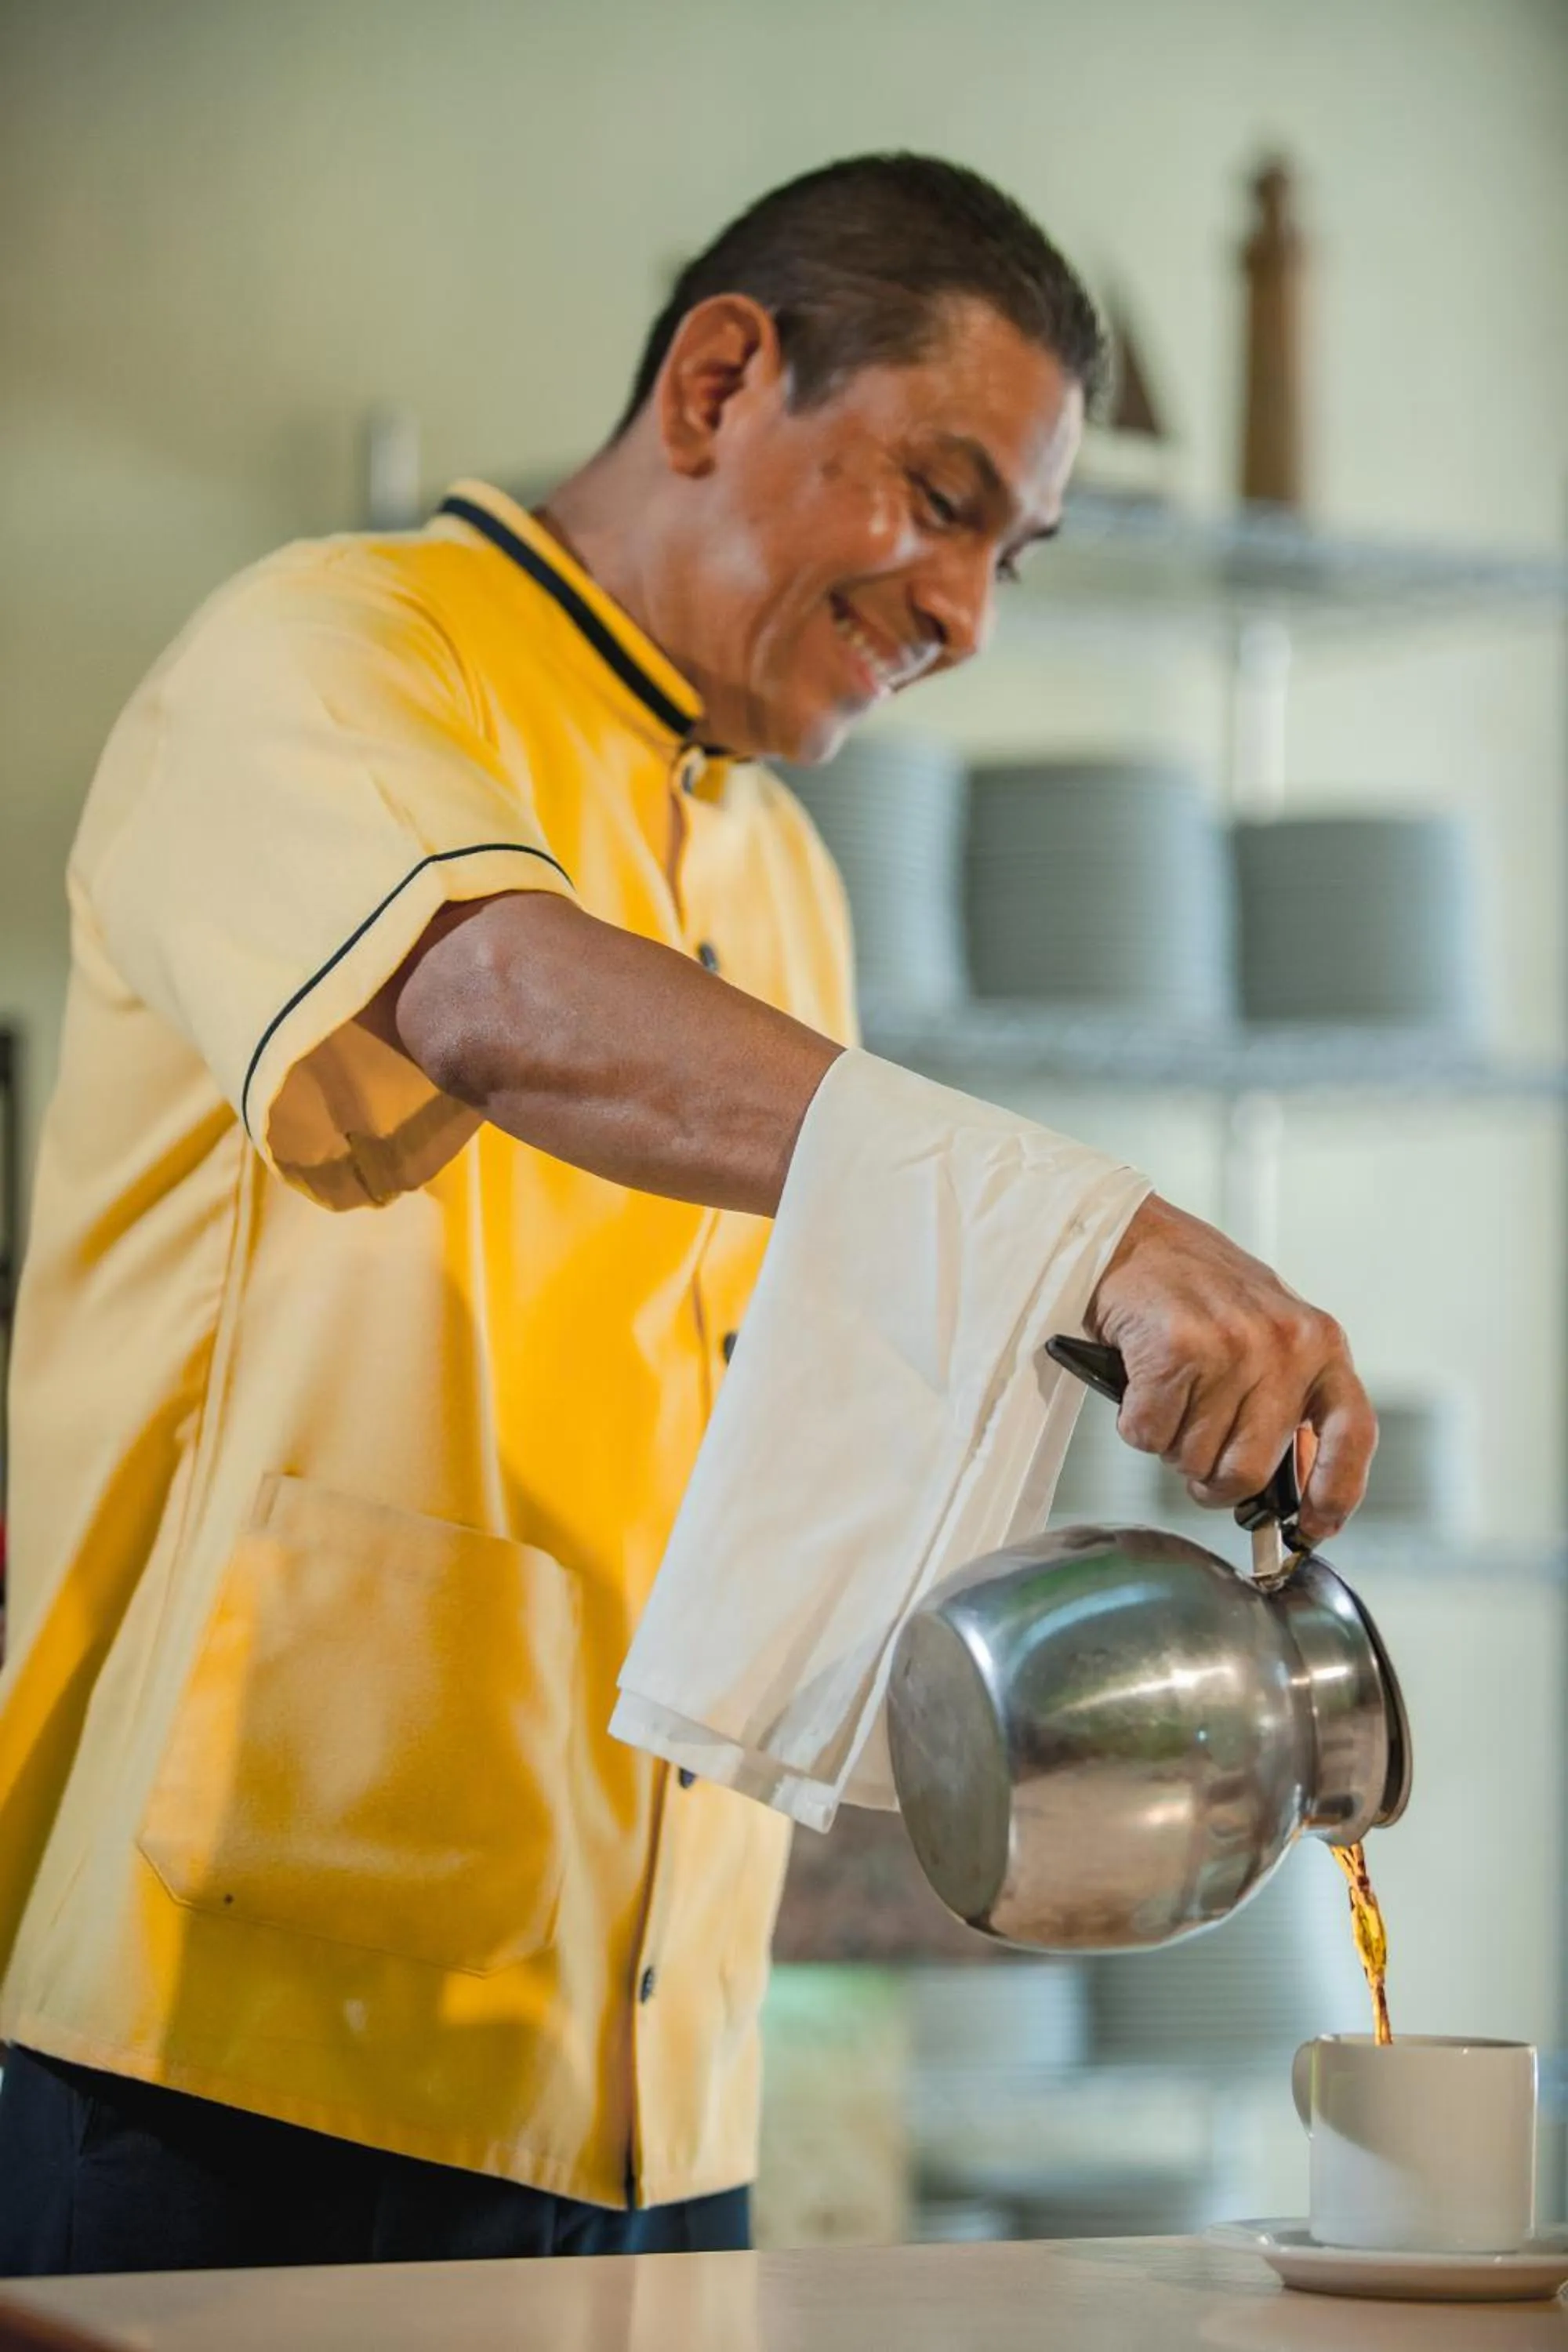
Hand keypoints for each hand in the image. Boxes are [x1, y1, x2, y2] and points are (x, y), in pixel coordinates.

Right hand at [1085, 1192, 1376, 1545]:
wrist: (1132, 1237)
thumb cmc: (1195, 1291)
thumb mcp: (1269, 1335)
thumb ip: (1289, 1401)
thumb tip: (1297, 1490)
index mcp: (1320, 1344)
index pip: (1352, 1436)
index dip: (1336, 1493)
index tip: (1314, 1526)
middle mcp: (1283, 1345)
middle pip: (1252, 1470)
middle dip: (1214, 1480)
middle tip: (1194, 1451)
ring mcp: (1231, 1346)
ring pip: (1194, 1458)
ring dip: (1170, 1444)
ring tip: (1169, 1396)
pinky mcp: (1175, 1349)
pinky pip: (1149, 1434)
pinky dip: (1135, 1423)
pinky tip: (1141, 1384)